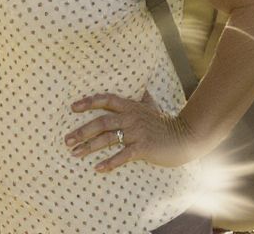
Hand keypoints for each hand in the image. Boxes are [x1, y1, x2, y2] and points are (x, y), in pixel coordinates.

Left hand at [66, 91, 196, 171]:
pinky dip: (110, 162)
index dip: (88, 102)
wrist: (186, 136)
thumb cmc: (166, 122)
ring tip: (75, 153)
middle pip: (101, 122)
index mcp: (130, 106)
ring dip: (89, 146)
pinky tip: (98, 168)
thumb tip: (143, 86)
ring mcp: (137, 132)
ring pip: (108, 138)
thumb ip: (143, 97)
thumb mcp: (152, 106)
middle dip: (82, 130)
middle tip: (67, 139)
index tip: (72, 108)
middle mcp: (131, 117)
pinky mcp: (144, 148)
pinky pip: (123, 155)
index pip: (105, 99)